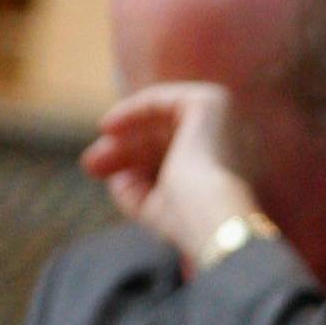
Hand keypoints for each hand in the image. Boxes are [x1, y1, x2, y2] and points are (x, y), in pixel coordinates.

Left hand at [81, 83, 259, 263]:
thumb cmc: (192, 224)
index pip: (178, 158)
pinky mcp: (211, 102)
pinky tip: (107, 129)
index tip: (104, 177)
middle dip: (125, 152)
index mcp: (231, 169)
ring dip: (124, 136)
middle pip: (167, 138)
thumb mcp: (158, 208)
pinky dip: (132, 111)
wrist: (216, 220)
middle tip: (90, 166)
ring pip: (162, 121)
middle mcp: (235, 141)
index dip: (136, 166)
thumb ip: (138, 190)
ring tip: (94, 160)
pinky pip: (161, 100)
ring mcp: (225, 119)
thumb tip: (114, 175)